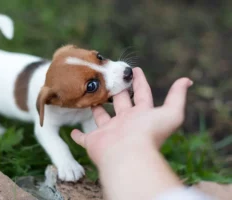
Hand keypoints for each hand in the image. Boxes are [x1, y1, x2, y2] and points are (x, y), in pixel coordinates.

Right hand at [71, 67, 192, 165]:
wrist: (128, 156)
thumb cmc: (148, 134)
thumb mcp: (170, 113)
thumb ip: (177, 96)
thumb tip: (187, 80)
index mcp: (141, 115)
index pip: (142, 94)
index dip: (140, 81)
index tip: (135, 70)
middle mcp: (125, 123)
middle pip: (120, 103)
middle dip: (117, 91)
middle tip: (111, 79)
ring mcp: (109, 132)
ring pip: (101, 117)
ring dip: (97, 109)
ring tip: (93, 97)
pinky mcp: (94, 142)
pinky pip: (84, 138)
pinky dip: (78, 135)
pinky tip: (73, 130)